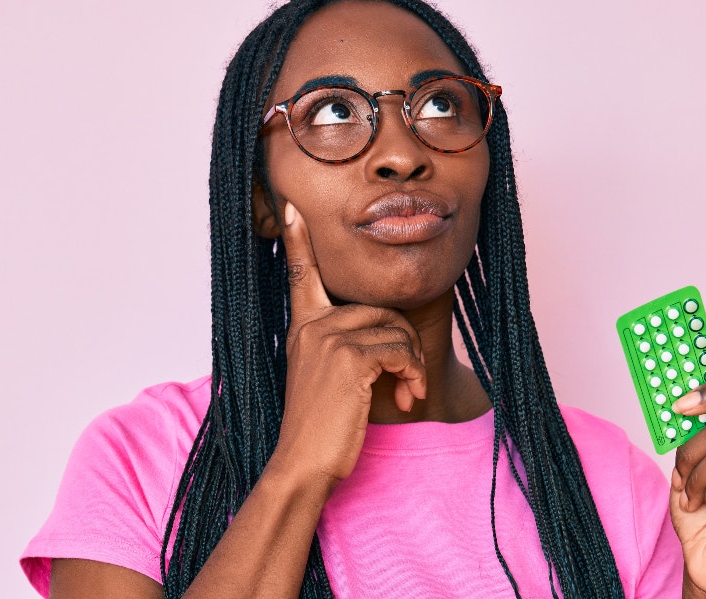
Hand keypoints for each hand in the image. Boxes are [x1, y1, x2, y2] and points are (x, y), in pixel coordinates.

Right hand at [268, 202, 427, 487]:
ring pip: (397, 330)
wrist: (304, 463)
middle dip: (405, 346)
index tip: (292, 209)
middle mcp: (312, 327)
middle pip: (381, 310)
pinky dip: (414, 376)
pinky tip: (406, 399)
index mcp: (302, 328)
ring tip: (408, 393)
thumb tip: (386, 333)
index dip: (296, 241)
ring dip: (413, 365)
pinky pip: (401, 351)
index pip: (300, 275)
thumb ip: (341, 347)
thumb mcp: (324, 378)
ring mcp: (328, 339)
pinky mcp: (349, 359)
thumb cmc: (321, 427)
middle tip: (408, 382)